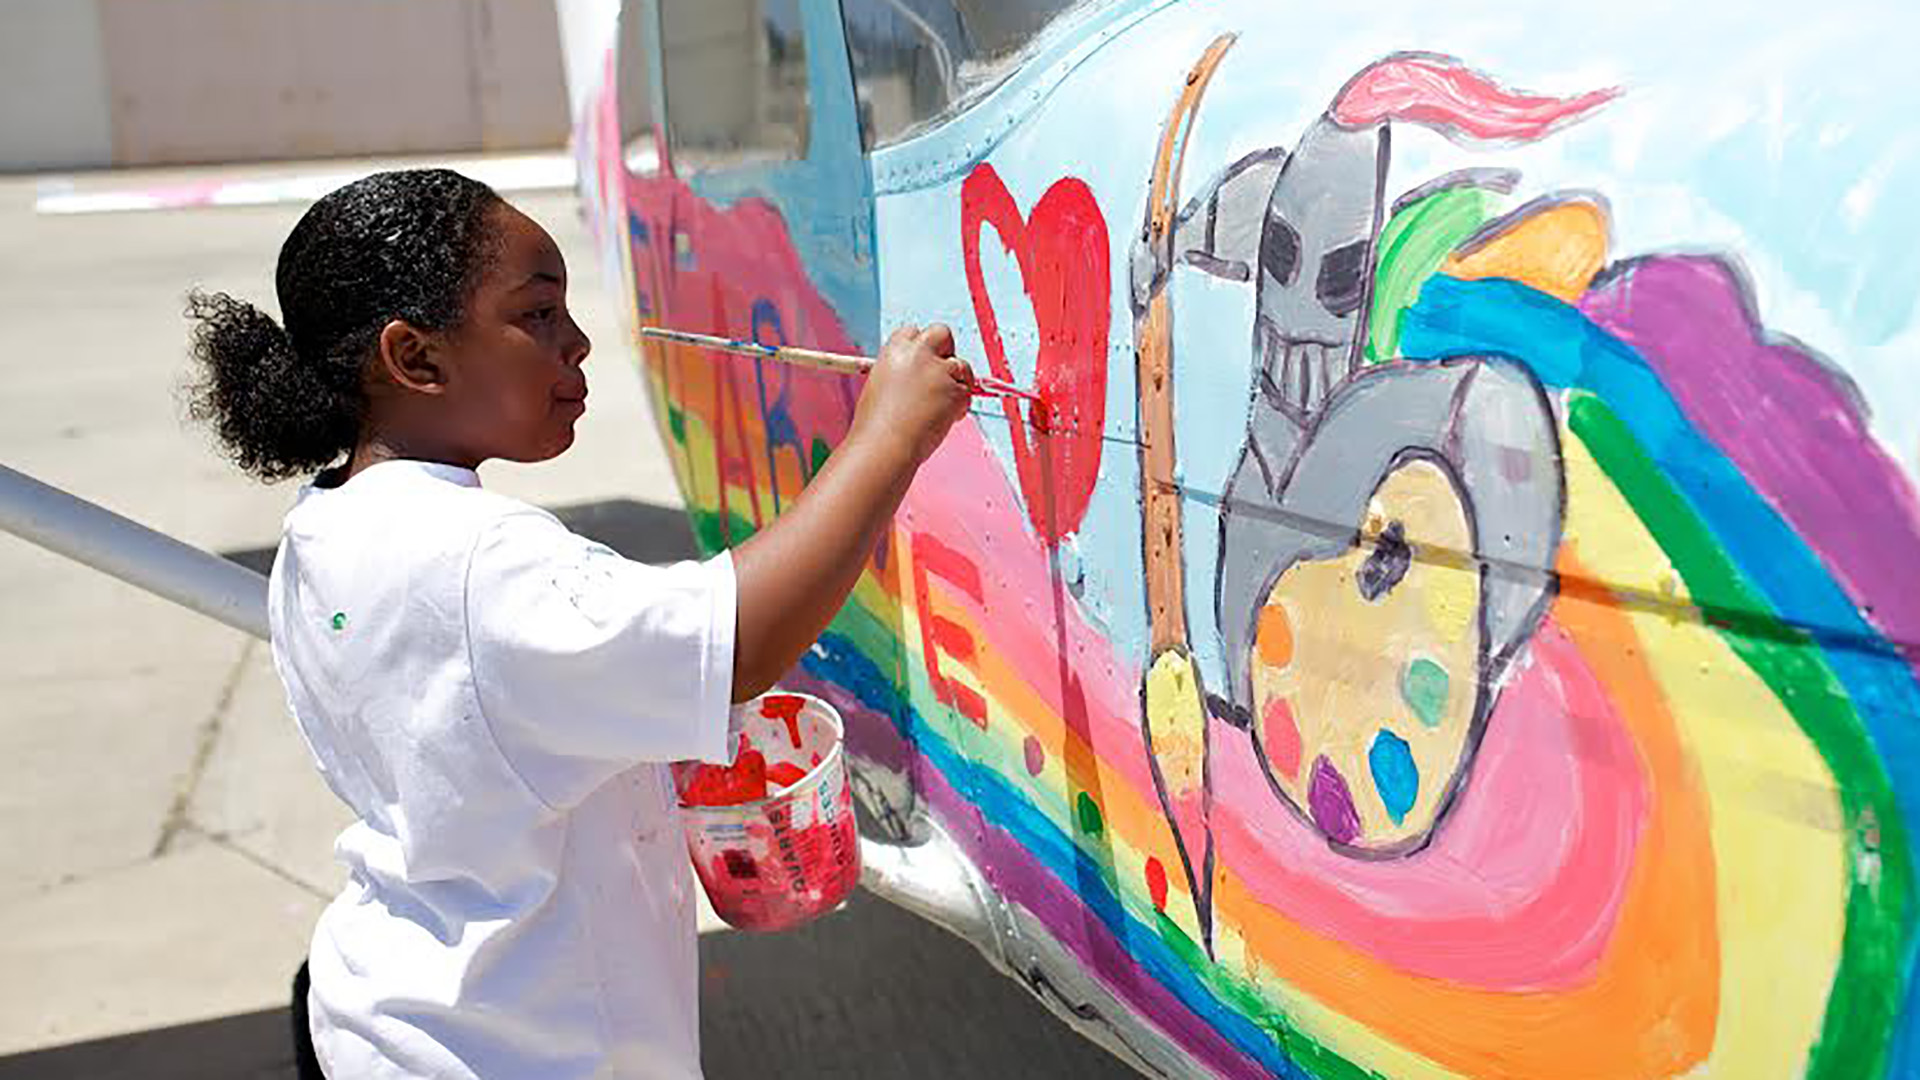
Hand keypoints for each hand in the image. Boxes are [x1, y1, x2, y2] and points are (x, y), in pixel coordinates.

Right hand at [850, 323, 972, 463]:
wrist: (885, 447)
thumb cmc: (876, 426)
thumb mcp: (880, 385)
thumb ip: (902, 372)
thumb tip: (921, 375)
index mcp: (894, 350)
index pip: (915, 332)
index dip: (922, 348)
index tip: (923, 363)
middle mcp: (918, 354)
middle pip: (942, 333)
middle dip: (946, 350)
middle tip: (943, 374)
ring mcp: (939, 371)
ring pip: (961, 366)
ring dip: (956, 383)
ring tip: (936, 408)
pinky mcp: (956, 391)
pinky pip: (966, 393)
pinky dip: (959, 406)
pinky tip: (941, 420)